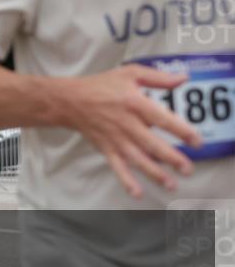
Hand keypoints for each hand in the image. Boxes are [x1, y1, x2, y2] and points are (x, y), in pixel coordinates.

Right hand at [60, 65, 199, 198]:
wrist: (69, 100)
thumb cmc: (100, 85)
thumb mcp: (130, 73)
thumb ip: (158, 77)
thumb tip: (184, 78)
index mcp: (133, 102)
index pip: (161, 118)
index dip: (180, 130)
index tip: (196, 141)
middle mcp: (125, 123)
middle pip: (151, 143)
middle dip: (171, 158)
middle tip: (187, 169)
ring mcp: (115, 138)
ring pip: (136, 158)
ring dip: (153, 173)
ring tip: (170, 184)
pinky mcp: (106, 148)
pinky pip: (117, 166)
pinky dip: (126, 180)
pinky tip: (137, 193)